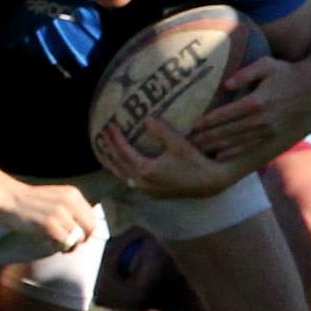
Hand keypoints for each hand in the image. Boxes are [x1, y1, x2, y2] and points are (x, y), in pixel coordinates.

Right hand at [0, 181, 100, 252]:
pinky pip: (64, 243)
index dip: (84, 231)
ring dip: (68, 245)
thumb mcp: (57, 199)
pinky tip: (48, 242)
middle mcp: (70, 201)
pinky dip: (58, 247)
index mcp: (73, 194)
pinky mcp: (50, 224)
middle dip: (80, 240)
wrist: (10, 198)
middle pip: (89, 229)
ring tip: (55, 243)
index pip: (92, 219)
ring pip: (77, 238)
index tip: (72, 236)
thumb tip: (83, 232)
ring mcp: (60, 212)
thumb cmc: (31, 203)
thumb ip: (72, 211)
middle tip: (66, 244)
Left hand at [94, 117, 252, 198]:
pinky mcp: (153, 192)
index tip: (109, 124)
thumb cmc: (194, 161)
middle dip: (108, 149)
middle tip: (101, 134)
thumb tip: (146, 118)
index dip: (115, 138)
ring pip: (122, 175)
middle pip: (118, 165)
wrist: (209, 183)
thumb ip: (161, 131)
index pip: (124, 152)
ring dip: (112, 162)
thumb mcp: (178, 143)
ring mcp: (147, 189)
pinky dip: (121, 170)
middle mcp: (142, 182)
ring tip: (103, 151)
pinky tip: (121, 165)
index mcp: (146, 170)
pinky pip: (129, 180)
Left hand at [189, 57, 310, 166]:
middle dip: (208, 137)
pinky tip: (221, 155)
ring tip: (200, 150)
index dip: (208, 121)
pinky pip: (250, 147)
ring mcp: (268, 131)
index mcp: (256, 101)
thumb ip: (245, 72)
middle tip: (190, 142)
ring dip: (217, 146)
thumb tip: (226, 84)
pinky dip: (233, 152)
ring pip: (237, 142)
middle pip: (228, 132)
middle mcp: (261, 120)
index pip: (226, 114)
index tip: (193, 125)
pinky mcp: (274, 137)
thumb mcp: (266, 64)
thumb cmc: (287, 72)